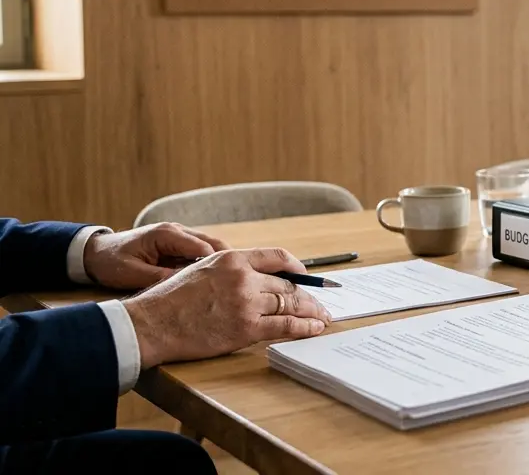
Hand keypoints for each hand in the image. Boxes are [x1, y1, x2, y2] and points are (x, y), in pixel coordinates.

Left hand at [84, 222, 229, 289]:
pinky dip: (211, 266)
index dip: (220, 265)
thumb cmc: (111, 262)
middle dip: (229, 263)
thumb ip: (159, 278)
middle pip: (214, 244)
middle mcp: (177, 231)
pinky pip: (200, 254)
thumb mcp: (131, 273)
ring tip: (233, 284)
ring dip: (222, 265)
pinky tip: (217, 282)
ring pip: (211, 249)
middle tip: (241, 282)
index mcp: (167, 234)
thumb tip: (186, 287)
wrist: (95, 253)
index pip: (203, 247)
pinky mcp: (178, 246)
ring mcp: (179, 237)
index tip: (232, 282)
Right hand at [122, 248, 330, 369]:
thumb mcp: (200, 268)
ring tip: (322, 317)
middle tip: (319, 303)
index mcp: (232, 258)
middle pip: (287, 284)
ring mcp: (246, 302)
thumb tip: (254, 277)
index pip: (277, 257)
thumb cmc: (169, 300)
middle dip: (306, 295)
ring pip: (290, 303)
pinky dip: (305, 326)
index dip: (297, 268)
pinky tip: (314, 328)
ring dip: (311, 311)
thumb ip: (229, 270)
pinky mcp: (246, 328)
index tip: (305, 276)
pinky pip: (285, 325)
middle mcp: (243, 277)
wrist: (150, 324)